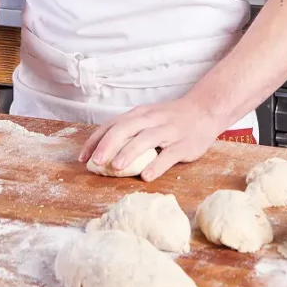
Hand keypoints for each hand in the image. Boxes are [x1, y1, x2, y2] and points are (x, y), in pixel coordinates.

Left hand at [78, 95, 221, 180]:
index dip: (96, 140)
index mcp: (139, 114)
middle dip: (108, 144)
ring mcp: (168, 131)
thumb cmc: (170, 118)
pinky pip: (169, 154)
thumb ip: (129, 131)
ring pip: (146, 139)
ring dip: (129, 152)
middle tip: (95, 162)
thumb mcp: (147, 118)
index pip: (112, 125)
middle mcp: (151, 120)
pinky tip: (146, 176)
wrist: (204, 110)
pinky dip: (157, 165)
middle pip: (126, 129)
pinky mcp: (184, 144)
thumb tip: (102, 151)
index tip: (82, 158)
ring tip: (116, 167)